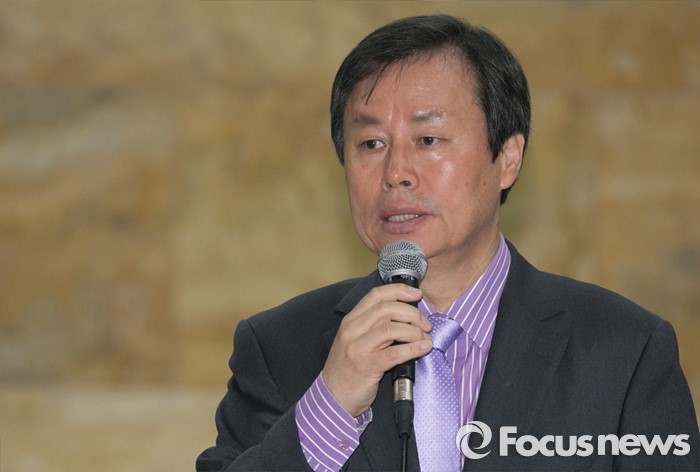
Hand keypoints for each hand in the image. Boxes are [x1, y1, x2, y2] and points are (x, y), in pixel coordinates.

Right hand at [322, 284, 432, 416]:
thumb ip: (373, 326)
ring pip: (392, 329)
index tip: (417, 294)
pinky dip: (413, 348)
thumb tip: (405, 315)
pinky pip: (395, 353)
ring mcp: (358, 348)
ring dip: (414, 331)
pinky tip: (423, 348)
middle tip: (424, 324)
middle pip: (387, 309)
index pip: (376, 295)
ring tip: (424, 338)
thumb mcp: (354, 340)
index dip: (399, 291)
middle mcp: (352, 330)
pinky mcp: (367, 366)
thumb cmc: (348, 369)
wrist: (333, 397)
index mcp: (350, 321)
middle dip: (412, 313)